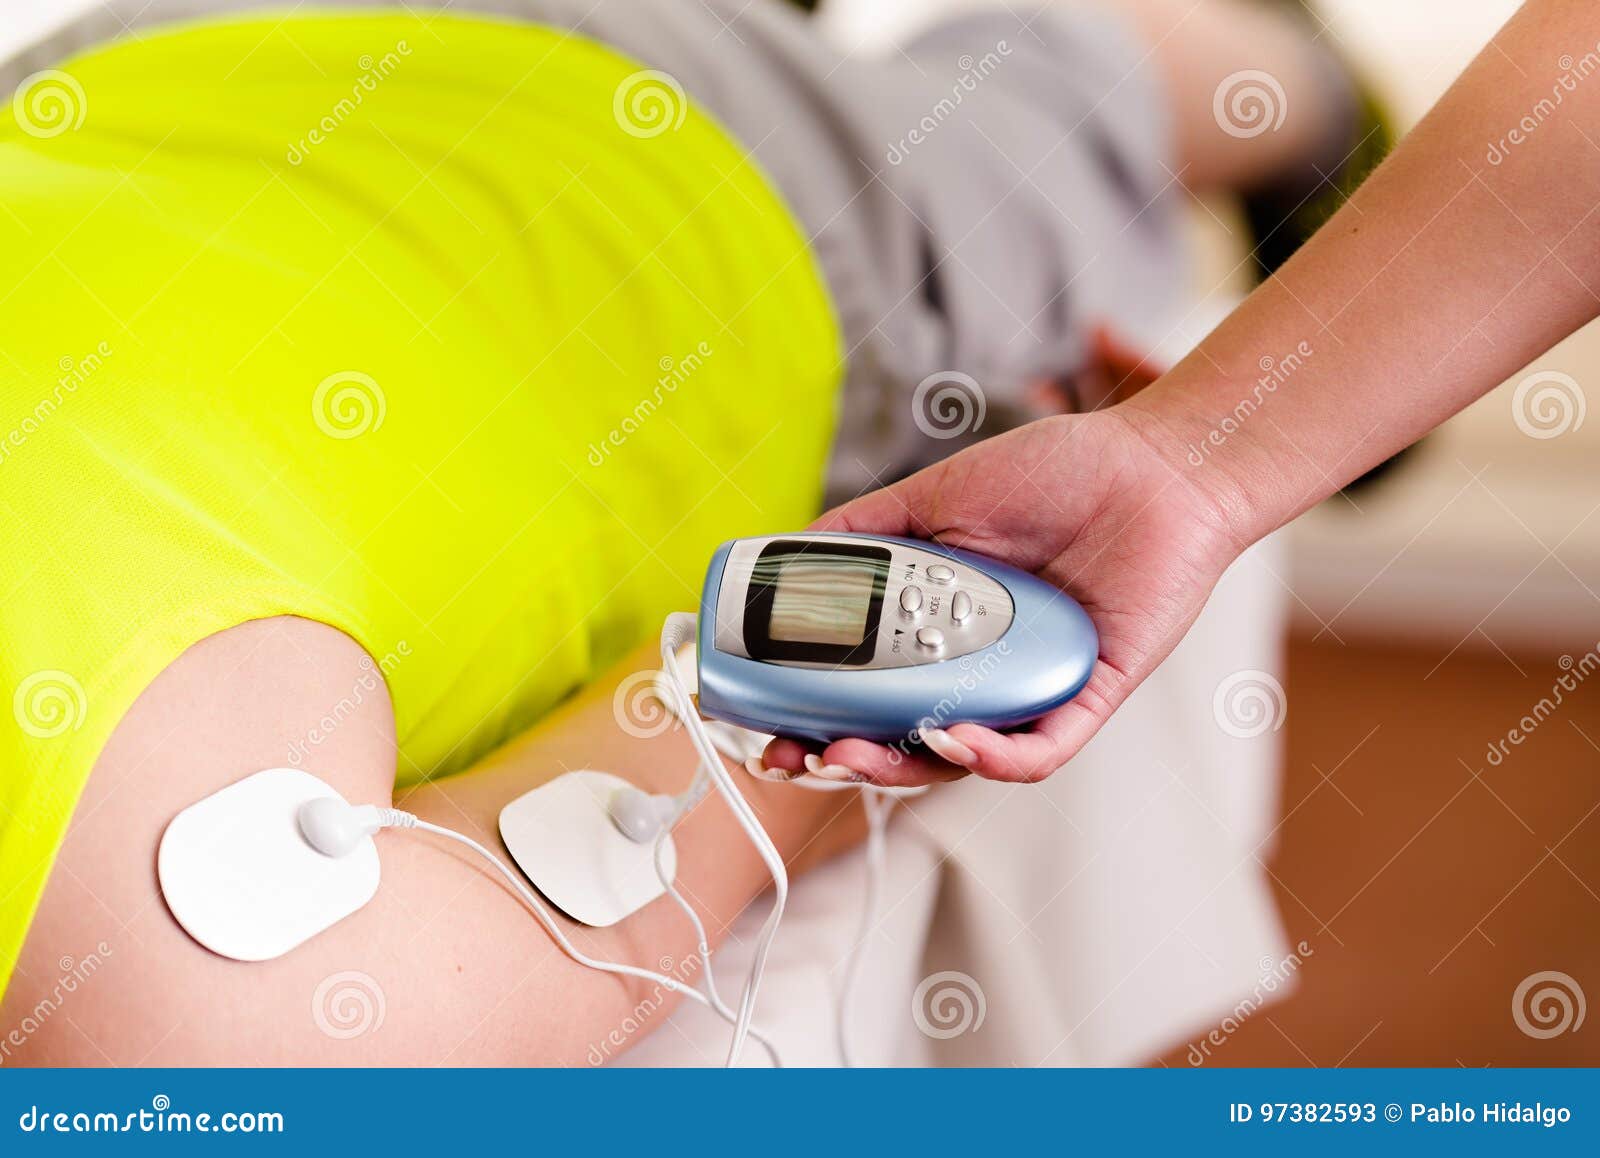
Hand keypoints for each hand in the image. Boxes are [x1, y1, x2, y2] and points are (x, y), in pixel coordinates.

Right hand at [760, 405, 1248, 786]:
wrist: (1156, 465)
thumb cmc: (1057, 475)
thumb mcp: (936, 496)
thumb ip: (864, 530)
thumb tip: (784, 555)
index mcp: (941, 631)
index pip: (867, 691)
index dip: (813, 717)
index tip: (765, 727)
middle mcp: (982, 670)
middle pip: (902, 740)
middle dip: (844, 760)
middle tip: (800, 757)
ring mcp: (1030, 690)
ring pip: (961, 760)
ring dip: (903, 768)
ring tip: (855, 755)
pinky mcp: (1086, 700)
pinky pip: (1037, 752)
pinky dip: (992, 757)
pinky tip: (951, 742)